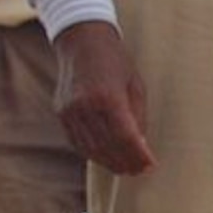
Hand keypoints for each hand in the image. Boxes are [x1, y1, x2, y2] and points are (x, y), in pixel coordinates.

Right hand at [53, 19, 155, 174]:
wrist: (81, 41)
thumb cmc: (115, 61)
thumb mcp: (135, 85)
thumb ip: (138, 116)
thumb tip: (141, 145)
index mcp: (108, 96)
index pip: (126, 136)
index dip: (138, 154)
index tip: (150, 165)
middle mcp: (85, 105)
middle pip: (108, 145)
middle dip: (126, 161)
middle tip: (140, 170)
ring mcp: (70, 110)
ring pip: (91, 147)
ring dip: (109, 161)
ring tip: (125, 168)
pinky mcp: (61, 112)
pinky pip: (77, 141)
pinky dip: (92, 153)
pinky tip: (106, 158)